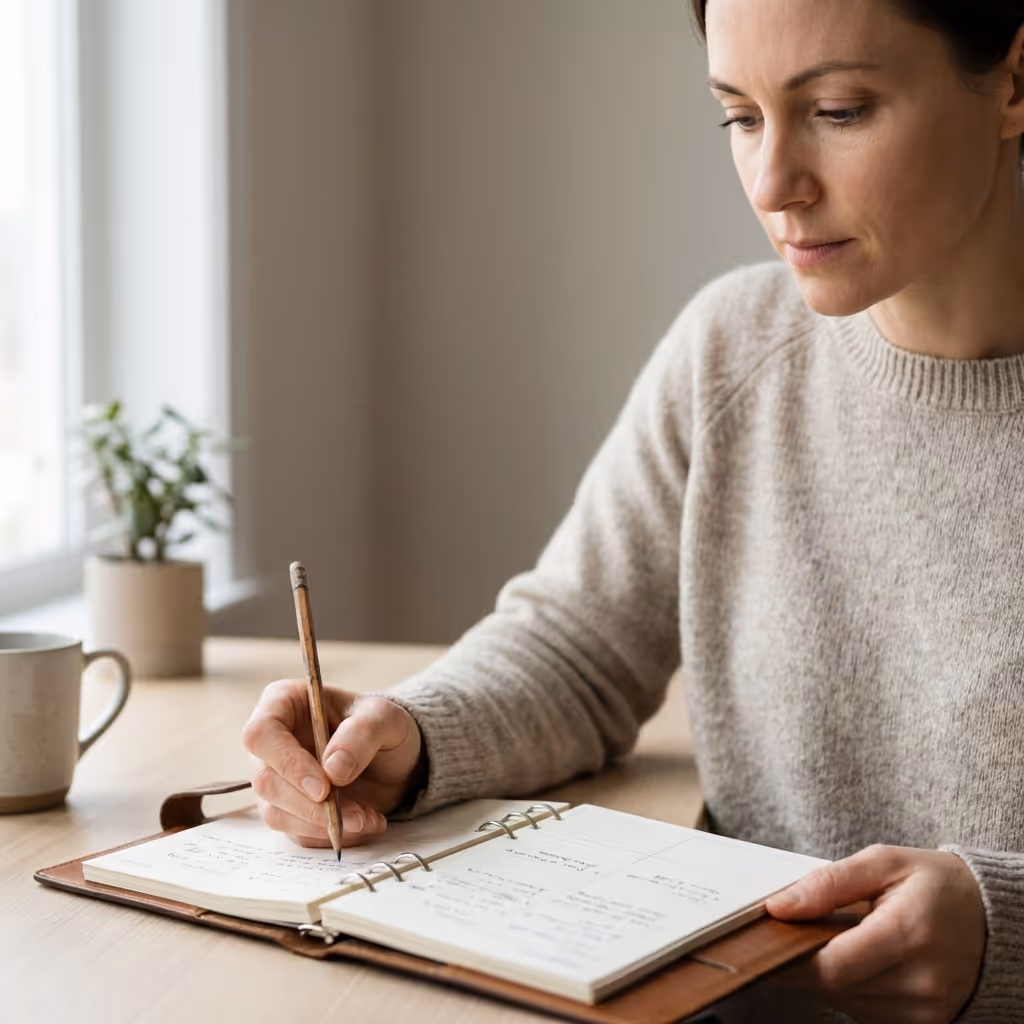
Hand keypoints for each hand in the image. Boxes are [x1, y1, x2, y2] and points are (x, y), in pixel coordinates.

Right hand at [242, 679, 424, 847]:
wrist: (392, 758)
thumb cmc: (381, 725)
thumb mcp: (385, 717)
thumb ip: (362, 733)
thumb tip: (333, 769)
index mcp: (283, 703)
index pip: (262, 733)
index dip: (288, 763)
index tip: (323, 788)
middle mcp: (270, 742)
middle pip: (266, 780)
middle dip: (311, 805)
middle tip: (356, 814)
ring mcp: (275, 777)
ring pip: (277, 812)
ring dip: (323, 823)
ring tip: (368, 818)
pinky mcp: (286, 809)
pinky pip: (296, 831)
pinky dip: (329, 834)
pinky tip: (363, 822)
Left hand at [766, 844, 985, 1023]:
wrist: (995, 918)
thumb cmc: (937, 884)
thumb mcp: (883, 863)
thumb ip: (828, 883)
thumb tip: (780, 906)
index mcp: (908, 933)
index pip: (831, 966)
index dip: (790, 959)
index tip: (766, 944)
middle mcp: (921, 981)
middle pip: (835, 987)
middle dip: (804, 963)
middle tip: (792, 935)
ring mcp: (927, 1009)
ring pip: (847, 1003)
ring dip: (830, 976)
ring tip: (840, 941)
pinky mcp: (928, 1023)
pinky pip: (869, 1013)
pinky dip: (854, 989)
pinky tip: (862, 961)